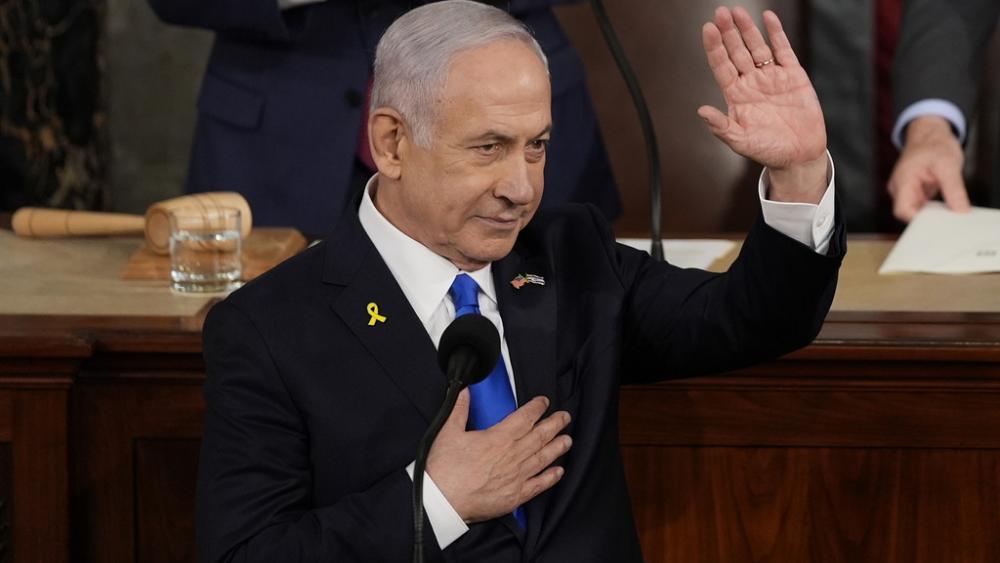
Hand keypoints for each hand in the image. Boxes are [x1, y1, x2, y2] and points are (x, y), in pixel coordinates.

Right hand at [425, 391, 571, 522]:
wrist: (443, 501)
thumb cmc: (444, 468)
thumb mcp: (448, 432)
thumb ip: (459, 409)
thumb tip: (464, 391)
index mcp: (499, 438)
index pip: (525, 417)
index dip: (537, 408)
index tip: (544, 402)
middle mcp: (512, 455)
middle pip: (540, 436)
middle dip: (555, 424)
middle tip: (565, 417)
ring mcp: (516, 476)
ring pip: (544, 458)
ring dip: (558, 447)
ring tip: (568, 440)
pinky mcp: (515, 496)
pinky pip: (539, 485)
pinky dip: (551, 478)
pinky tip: (559, 471)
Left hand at [698, 7, 827, 202]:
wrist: (799, 155)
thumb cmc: (767, 151)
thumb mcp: (741, 142)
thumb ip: (722, 127)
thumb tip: (701, 111)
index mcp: (736, 96)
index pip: (721, 66)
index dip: (715, 48)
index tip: (708, 29)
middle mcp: (751, 83)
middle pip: (736, 51)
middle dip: (728, 32)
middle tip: (720, 12)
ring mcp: (771, 77)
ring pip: (757, 47)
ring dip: (747, 29)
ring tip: (737, 11)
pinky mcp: (793, 76)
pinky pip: (783, 50)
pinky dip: (776, 33)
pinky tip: (768, 18)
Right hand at [888, 115, 969, 221]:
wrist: (930, 135)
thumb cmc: (934, 145)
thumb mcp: (949, 166)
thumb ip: (954, 190)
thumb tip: (960, 210)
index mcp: (903, 180)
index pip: (902, 211)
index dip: (918, 219)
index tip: (938, 220)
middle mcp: (898, 187)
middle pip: (908, 213)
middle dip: (927, 216)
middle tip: (947, 212)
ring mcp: (903, 189)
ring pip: (914, 210)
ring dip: (929, 211)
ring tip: (945, 202)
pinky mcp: (911, 191)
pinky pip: (918, 205)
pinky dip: (930, 206)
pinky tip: (941, 199)